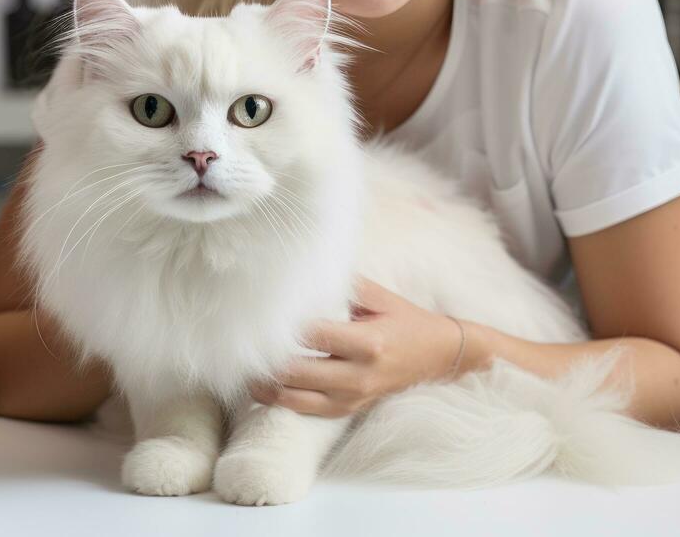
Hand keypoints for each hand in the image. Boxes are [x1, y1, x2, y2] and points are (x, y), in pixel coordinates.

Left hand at [247, 276, 464, 417]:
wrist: (438, 356)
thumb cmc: (405, 320)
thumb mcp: (379, 296)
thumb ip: (343, 284)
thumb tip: (306, 269)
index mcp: (367, 342)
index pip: (313, 335)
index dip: (283, 327)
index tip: (259, 314)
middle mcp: (358, 375)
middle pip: (297, 371)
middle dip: (266, 359)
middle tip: (241, 343)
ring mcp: (352, 397)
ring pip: (296, 398)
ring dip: (266, 385)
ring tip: (244, 368)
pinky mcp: (348, 410)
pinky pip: (306, 410)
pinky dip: (281, 399)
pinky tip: (263, 386)